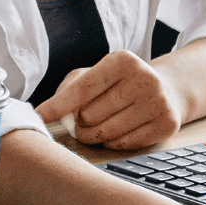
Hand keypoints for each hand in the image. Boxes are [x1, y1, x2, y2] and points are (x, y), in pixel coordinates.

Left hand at [39, 49, 184, 148]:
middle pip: (90, 115)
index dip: (57, 105)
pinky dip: (113, 142)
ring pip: (106, 132)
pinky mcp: (167, 124)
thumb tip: (46, 112)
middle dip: (79, 123)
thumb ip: (69, 88)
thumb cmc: (120, 83)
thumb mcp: (96, 74)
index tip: (38, 117)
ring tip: (95, 128)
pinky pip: (124, 144)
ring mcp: (158, 102)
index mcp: (121, 60)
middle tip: (82, 120)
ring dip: (92, 136)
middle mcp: (143, 78)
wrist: (167, 89)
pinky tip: (116, 132)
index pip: (81, 89)